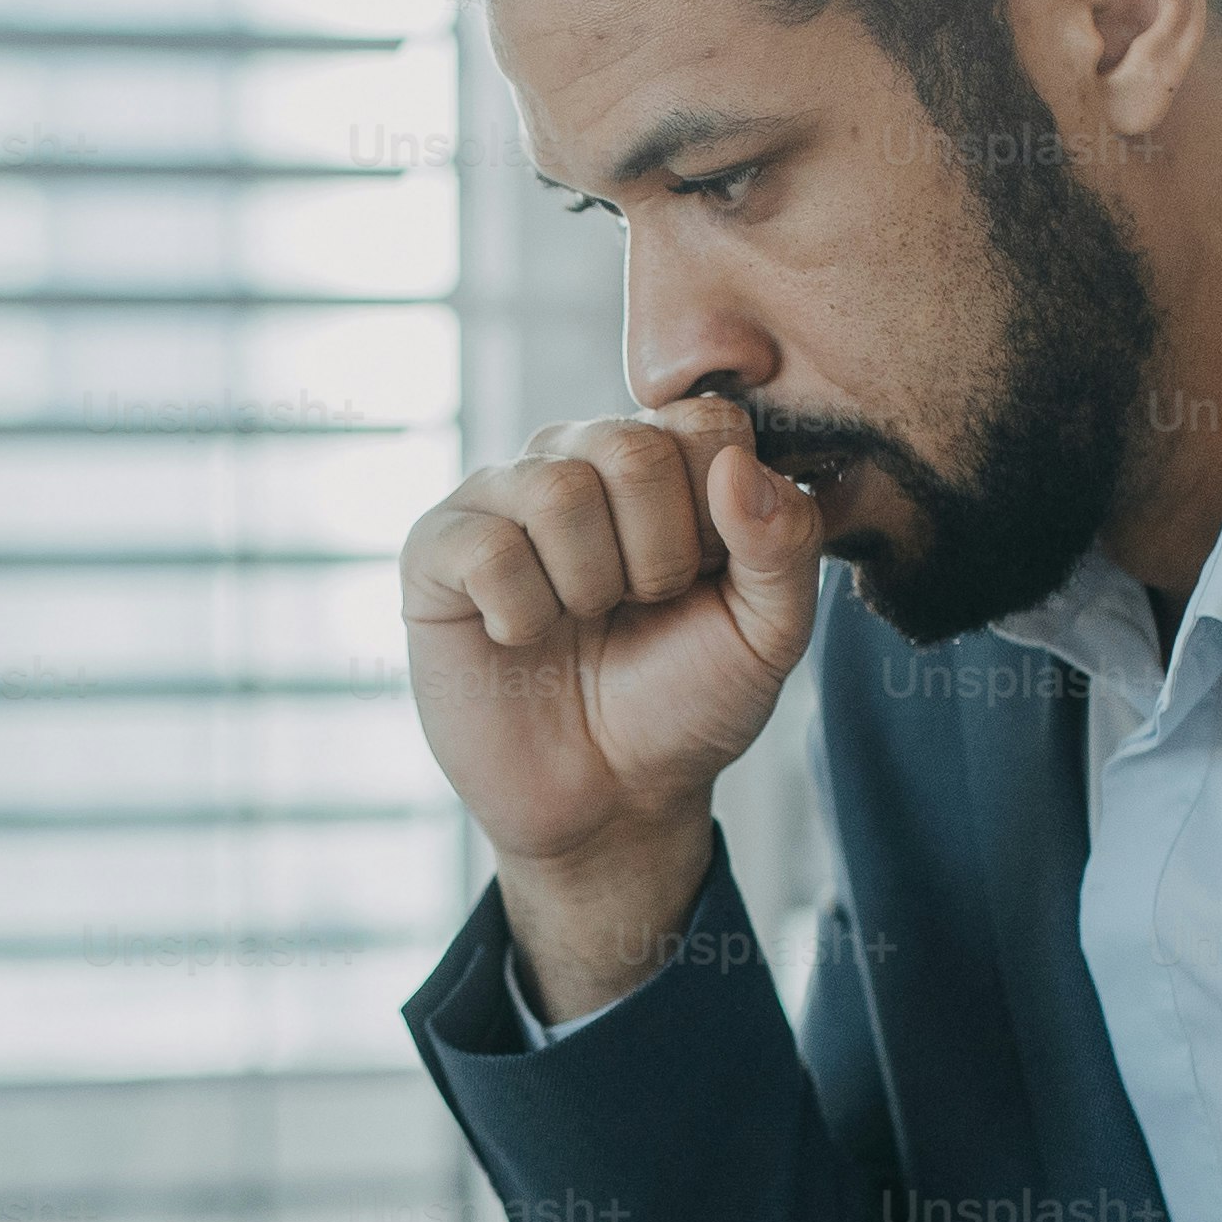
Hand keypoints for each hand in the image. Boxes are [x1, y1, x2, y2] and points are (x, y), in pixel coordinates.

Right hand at [398, 401, 825, 1016]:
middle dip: (656, 559)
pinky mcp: (436, 549)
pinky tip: (519, 637)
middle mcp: (578, 460)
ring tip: (579, 623)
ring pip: (556, 491)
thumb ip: (785, 544)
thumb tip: (738, 464)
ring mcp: (501, 498)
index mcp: (663, 462)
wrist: (608, 799)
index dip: (717, 517)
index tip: (703, 580)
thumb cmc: (686, 703)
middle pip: (631, 448)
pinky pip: (486, 547)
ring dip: (587, 589)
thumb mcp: (768, 634)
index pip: (706, 423)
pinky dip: (520, 615)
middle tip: (639, 608)